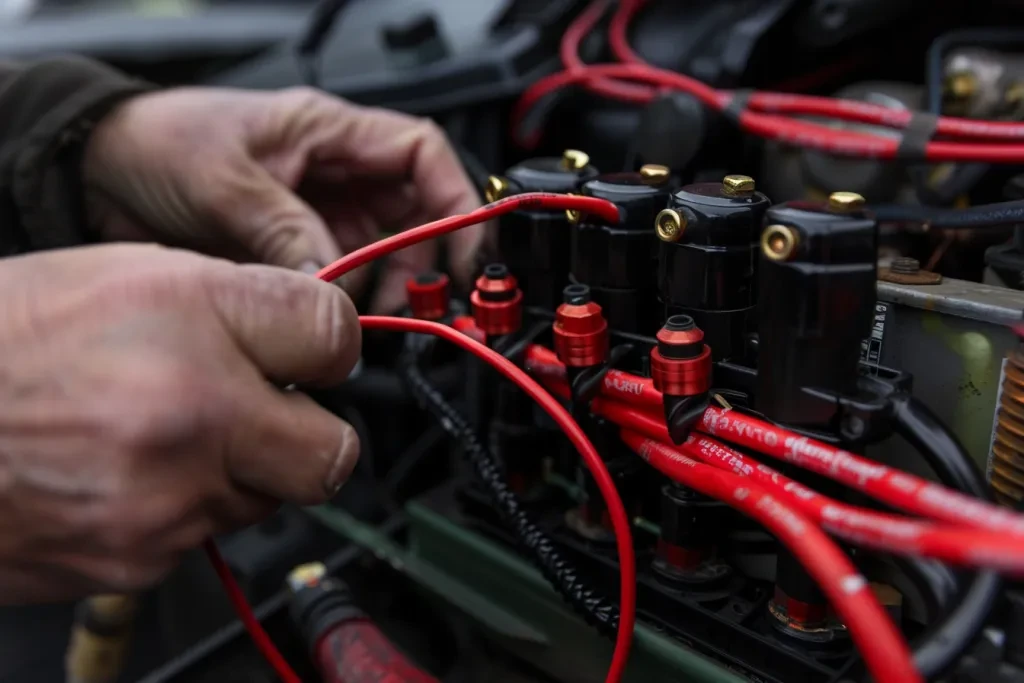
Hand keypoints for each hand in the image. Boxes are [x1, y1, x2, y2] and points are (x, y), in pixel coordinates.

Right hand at [0, 244, 359, 602]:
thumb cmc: (6, 338)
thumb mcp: (132, 274)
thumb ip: (241, 304)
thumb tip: (313, 338)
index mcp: (191, 326)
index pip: (335, 341)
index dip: (330, 348)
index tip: (311, 355)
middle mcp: (188, 422)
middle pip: (331, 452)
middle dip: (309, 432)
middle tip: (263, 409)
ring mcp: (164, 506)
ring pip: (264, 499)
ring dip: (240, 469)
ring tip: (166, 431)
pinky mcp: (135, 562)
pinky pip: (204, 534)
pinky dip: (185, 506)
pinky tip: (127, 470)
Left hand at [83, 86, 482, 312]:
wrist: (93, 175)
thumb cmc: (155, 142)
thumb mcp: (228, 183)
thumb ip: (287, 233)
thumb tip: (333, 287)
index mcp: (331, 133)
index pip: (423, 157)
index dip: (457, 203)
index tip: (465, 254)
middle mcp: (336, 175)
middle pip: (415, 219)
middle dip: (422, 265)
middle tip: (410, 306)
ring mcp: (318, 217)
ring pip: (383, 259)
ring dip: (382, 293)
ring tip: (359, 318)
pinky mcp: (295, 254)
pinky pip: (342, 284)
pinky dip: (346, 308)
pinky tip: (330, 321)